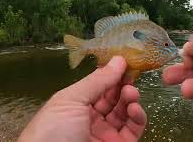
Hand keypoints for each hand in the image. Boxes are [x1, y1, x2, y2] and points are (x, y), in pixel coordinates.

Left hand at [18, 56, 146, 141]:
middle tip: (131, 75)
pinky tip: (135, 107)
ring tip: (131, 92)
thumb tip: (119, 59)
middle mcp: (91, 118)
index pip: (99, 86)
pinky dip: (138, 116)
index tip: (125, 62)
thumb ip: (97, 80)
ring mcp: (106, 133)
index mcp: (76, 105)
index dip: (111, 74)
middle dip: (123, 84)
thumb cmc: (55, 129)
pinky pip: (133, 129)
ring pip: (125, 112)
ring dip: (131, 98)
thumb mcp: (71, 99)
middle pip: (113, 97)